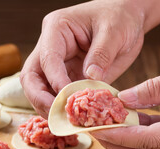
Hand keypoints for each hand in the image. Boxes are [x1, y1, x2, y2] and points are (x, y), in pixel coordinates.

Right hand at [20, 0, 159, 116]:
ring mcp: (58, 64)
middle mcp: (51, 46)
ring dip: (49, 107)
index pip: (47, 58)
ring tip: (66, 122)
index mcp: (57, 28)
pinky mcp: (68, 76)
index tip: (69, 97)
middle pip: (31, 77)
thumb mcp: (114, 31)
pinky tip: (74, 119)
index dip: (55, 80)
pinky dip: (64, 108)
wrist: (128, 18)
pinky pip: (59, 95)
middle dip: (40, 99)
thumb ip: (101, 54)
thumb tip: (90, 78)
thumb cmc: (120, 17)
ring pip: (40, 89)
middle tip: (58, 115)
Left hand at [91, 50, 159, 148]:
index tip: (95, 128)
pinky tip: (128, 120)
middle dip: (117, 146)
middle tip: (95, 130)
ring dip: (127, 142)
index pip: (147, 142)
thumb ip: (154, 89)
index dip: (118, 137)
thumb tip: (122, 100)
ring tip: (106, 124)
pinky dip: (142, 135)